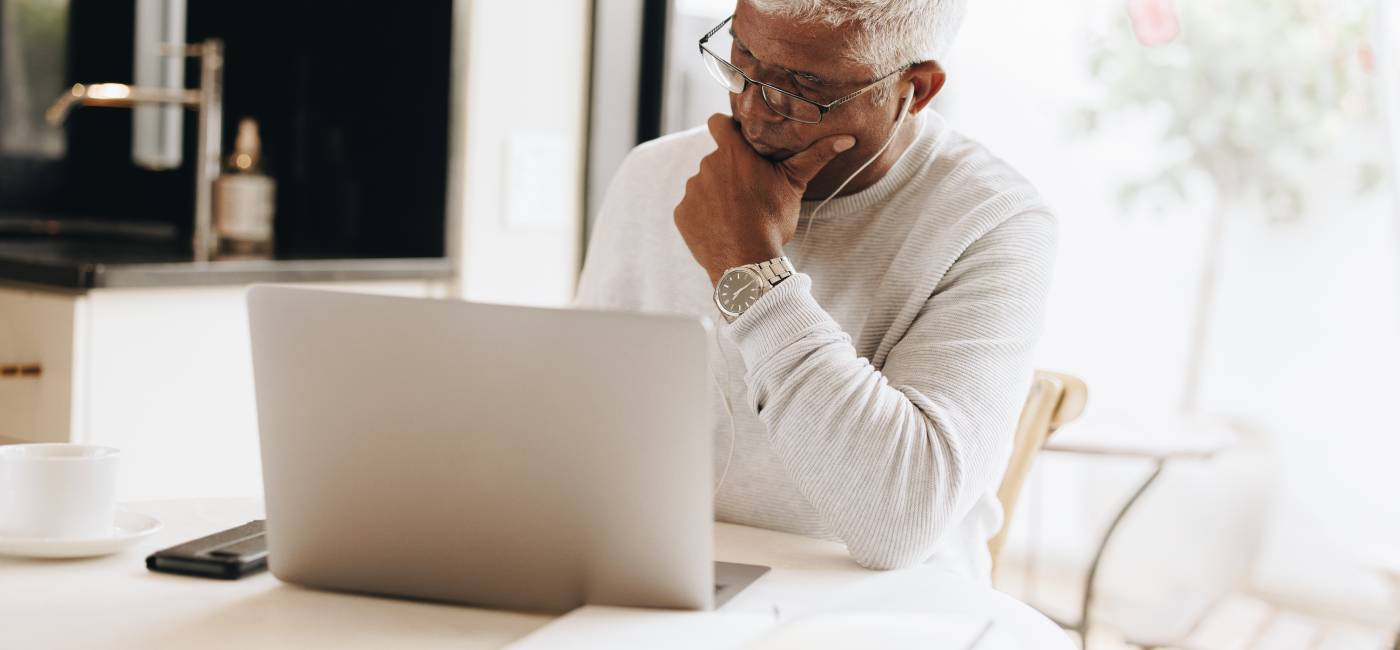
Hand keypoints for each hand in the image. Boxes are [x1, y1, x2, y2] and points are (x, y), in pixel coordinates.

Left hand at [674, 114, 854, 284]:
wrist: (747, 261)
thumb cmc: (773, 220)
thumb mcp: (795, 184)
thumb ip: (816, 156)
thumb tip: (846, 138)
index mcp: (732, 152)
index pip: (718, 122)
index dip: (726, 129)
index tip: (738, 142)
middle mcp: (706, 165)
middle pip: (716, 160)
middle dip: (729, 171)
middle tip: (748, 192)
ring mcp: (691, 190)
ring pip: (704, 185)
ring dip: (716, 195)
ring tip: (736, 215)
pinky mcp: (682, 214)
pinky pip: (692, 209)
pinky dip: (703, 216)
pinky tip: (721, 228)